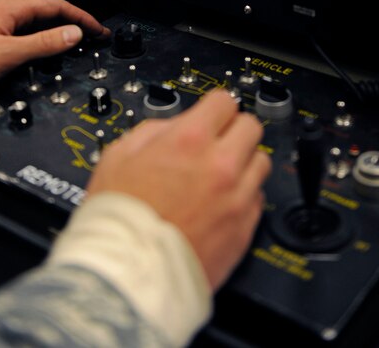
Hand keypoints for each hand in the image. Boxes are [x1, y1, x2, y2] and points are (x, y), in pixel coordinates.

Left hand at [0, 0, 109, 89]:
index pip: (57, 6)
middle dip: (75, 24)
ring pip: (39, 26)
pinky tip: (49, 54)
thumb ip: (44, 43)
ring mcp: (0, 26)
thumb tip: (73, 34)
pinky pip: (29, 37)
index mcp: (12, 9)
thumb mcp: (9, 53)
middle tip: (94, 36)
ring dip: (60, 34)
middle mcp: (7, 13)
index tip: (98, 29)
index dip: (81, 17)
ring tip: (78, 44)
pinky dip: (45, 43)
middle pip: (50, 14)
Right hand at [86, 89, 271, 291]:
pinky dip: (244, 196)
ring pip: (261, 161)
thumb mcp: (117, 155)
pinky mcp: (245, 229)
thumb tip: (174, 125)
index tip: (212, 114)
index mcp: (189, 140)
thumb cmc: (117, 221)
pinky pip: (258, 198)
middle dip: (234, 129)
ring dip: (243, 162)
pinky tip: (221, 204)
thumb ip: (153, 130)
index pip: (224, 100)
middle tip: (219, 142)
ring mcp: (237, 198)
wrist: (127, 277)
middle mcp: (220, 165)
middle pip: (250, 126)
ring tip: (221, 176)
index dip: (214, 107)